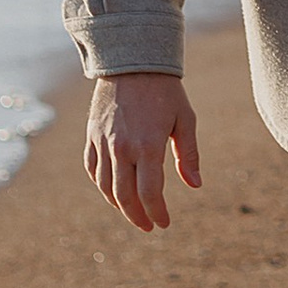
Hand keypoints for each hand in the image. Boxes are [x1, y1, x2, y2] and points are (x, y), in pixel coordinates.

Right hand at [85, 73, 202, 232]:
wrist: (132, 62)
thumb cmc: (165, 91)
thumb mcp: (185, 119)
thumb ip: (189, 154)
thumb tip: (195, 185)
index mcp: (148, 145)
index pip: (149, 193)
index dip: (157, 213)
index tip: (164, 223)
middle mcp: (122, 147)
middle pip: (124, 197)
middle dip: (138, 216)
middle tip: (149, 225)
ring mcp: (103, 142)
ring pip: (105, 187)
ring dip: (119, 205)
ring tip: (134, 212)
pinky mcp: (92, 136)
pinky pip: (93, 169)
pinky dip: (102, 185)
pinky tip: (113, 192)